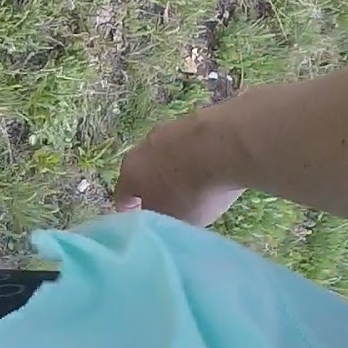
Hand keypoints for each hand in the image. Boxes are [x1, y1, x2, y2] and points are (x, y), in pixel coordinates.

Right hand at [114, 111, 247, 226]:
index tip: (147, 227)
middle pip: (145, 173)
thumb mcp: (175, 221)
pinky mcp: (195, 120)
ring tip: (200, 188)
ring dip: (178, 171)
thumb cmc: (192, 191)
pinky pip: (192, 146)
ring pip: (168, 157)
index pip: (123, 198)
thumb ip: (162, 224)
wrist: (224, 146)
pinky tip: (217, 170)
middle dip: (156, 190)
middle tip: (174, 208)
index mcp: (130, 174)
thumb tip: (161, 223)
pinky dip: (199, 158)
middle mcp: (142, 148)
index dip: (133, 214)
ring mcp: (168, 130)